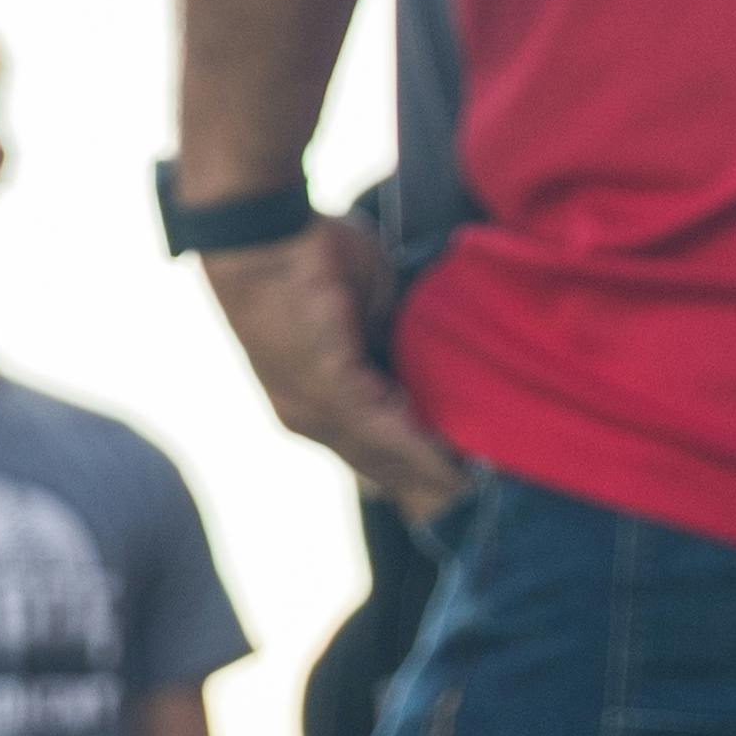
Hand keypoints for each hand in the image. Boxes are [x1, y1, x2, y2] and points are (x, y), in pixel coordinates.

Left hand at [193, 220, 477, 519]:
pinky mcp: (329, 390)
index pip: (368, 446)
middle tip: (473, 504)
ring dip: (431, 478)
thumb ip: (386, 337)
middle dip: (423, 487)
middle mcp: (308, 416)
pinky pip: (386, 433)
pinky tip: (456, 470)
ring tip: (476, 495)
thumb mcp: (362, 302)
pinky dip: (422, 453)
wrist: (259, 232)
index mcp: (311, 397)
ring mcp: (314, 408)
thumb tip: (417, 354)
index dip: (410, 465)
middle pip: (377, 467)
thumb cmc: (304, 253)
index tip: (453, 484)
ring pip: (384, 459)